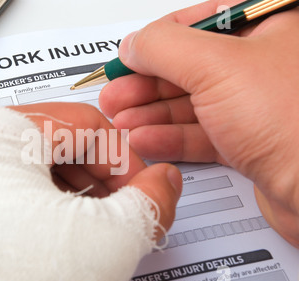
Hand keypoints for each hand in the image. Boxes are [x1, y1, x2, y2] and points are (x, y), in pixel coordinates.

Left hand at [0, 103, 181, 280]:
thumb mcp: (102, 240)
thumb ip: (149, 202)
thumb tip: (163, 184)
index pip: (87, 125)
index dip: (128, 159)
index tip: (143, 191)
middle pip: (53, 146)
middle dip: (96, 182)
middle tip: (116, 216)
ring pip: (20, 170)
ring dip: (60, 198)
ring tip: (77, 233)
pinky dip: (22, 210)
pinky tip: (35, 236)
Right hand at [99, 0, 298, 247]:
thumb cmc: (295, 124)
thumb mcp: (216, 67)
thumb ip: (165, 48)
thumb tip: (135, 44)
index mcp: (269, 27)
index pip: (199, 22)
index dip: (155, 41)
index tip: (126, 58)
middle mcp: (263, 64)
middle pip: (189, 67)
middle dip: (146, 84)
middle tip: (116, 96)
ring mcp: (255, 106)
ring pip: (191, 103)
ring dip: (152, 114)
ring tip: (122, 123)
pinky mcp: (249, 143)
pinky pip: (201, 134)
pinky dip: (170, 138)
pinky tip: (145, 140)